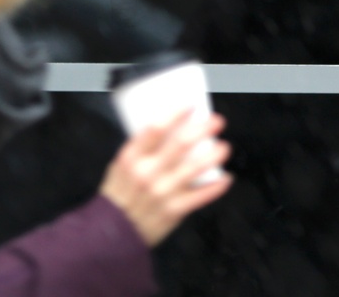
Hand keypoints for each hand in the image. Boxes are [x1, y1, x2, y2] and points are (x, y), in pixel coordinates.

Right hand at [99, 109, 232, 246]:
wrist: (112, 233)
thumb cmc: (119, 194)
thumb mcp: (120, 166)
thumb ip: (141, 150)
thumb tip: (169, 128)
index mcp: (132, 157)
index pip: (156, 129)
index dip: (176, 115)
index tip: (191, 106)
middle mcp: (148, 173)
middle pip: (180, 144)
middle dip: (203, 129)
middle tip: (217, 120)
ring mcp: (162, 192)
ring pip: (194, 169)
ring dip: (214, 156)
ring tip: (224, 147)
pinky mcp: (174, 210)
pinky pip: (200, 196)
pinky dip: (216, 187)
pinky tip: (226, 178)